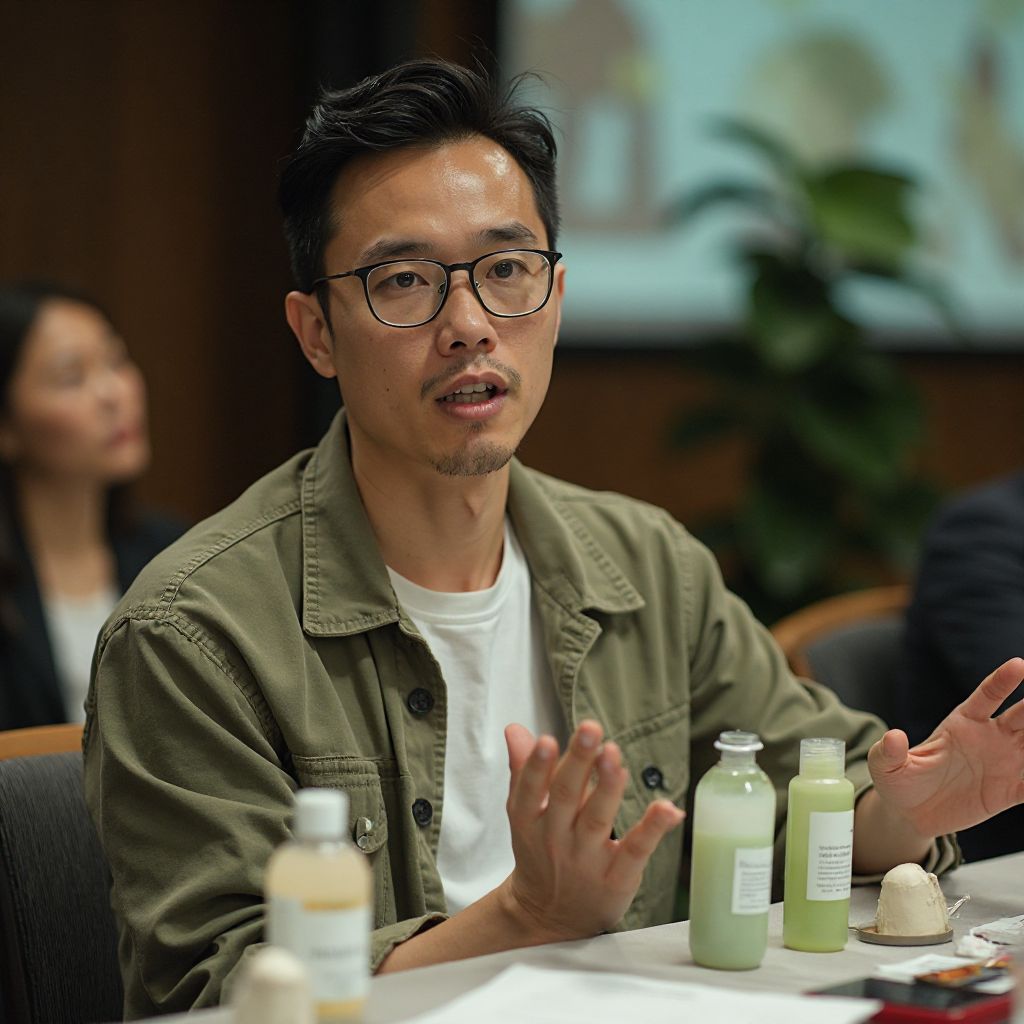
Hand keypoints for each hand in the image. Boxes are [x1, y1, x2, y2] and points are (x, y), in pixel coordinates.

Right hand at [500, 719, 683, 943]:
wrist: (550, 917)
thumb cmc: (541, 852)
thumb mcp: (525, 813)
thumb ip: (525, 769)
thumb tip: (515, 729)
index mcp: (529, 819)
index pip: (530, 789)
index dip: (537, 765)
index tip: (547, 740)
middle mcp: (555, 838)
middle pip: (565, 796)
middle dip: (578, 761)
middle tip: (590, 729)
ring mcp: (586, 859)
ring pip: (597, 818)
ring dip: (608, 786)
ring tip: (614, 755)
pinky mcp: (617, 876)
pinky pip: (635, 850)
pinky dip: (652, 829)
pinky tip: (668, 808)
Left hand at [868, 657, 1023, 836]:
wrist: (911, 812)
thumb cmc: (898, 780)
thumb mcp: (886, 766)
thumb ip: (890, 752)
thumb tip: (893, 737)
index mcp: (963, 723)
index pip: (987, 696)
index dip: (1003, 681)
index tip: (1020, 665)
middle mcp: (990, 737)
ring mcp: (1005, 762)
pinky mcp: (1011, 791)